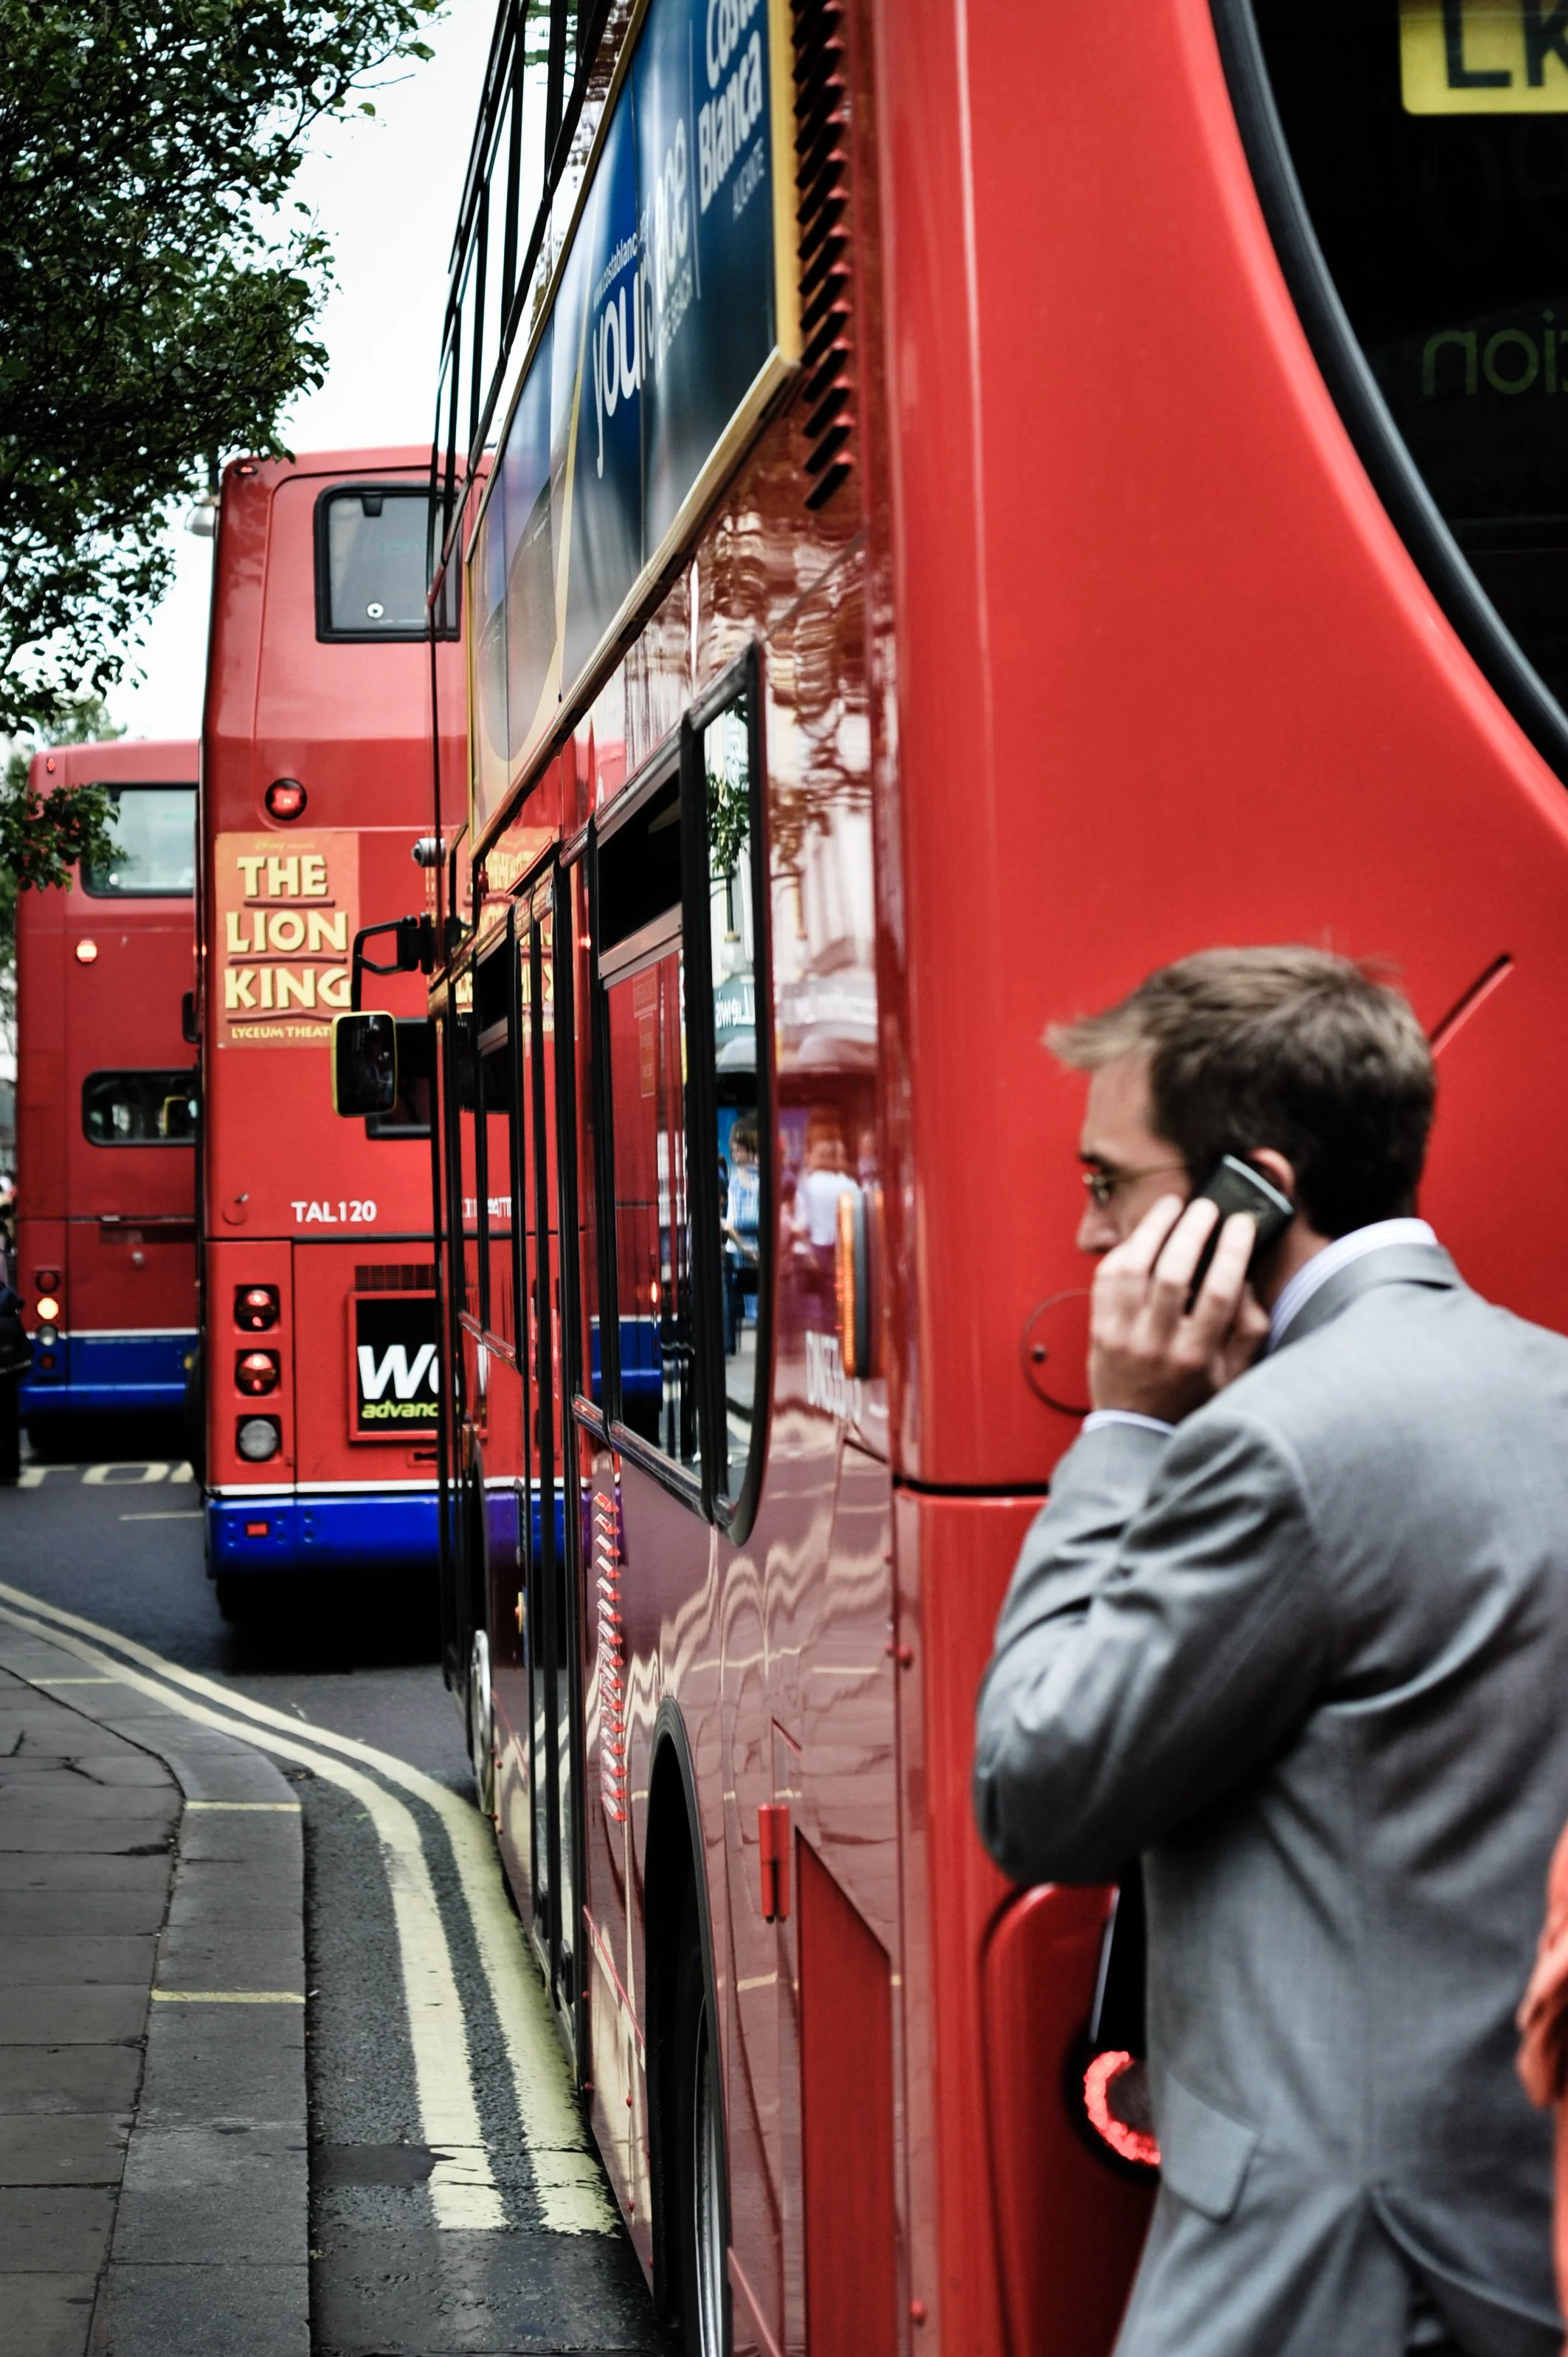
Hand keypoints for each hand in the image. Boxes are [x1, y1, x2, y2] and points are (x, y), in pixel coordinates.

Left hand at [1088, 1194, 1269, 1421]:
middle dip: (1192, 1231)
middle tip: (1206, 1206)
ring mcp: (1123, 1337)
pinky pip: (1105, 1280)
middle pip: (1172, 1274)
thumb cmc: (1191, 1400)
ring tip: (1173, 1206)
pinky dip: (1123, 1251)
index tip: (1242, 1223)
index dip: (1232, 1252)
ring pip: (1132, 1269)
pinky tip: (1142, 1236)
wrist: (1135, 1435)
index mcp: (1197, 1357)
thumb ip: (1247, 1330)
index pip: (1218, 1293)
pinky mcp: (1099, 1330)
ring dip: (1153, 1229)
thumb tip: (1245, 1279)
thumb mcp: (1233, 1377)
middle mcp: (1157, 1345)